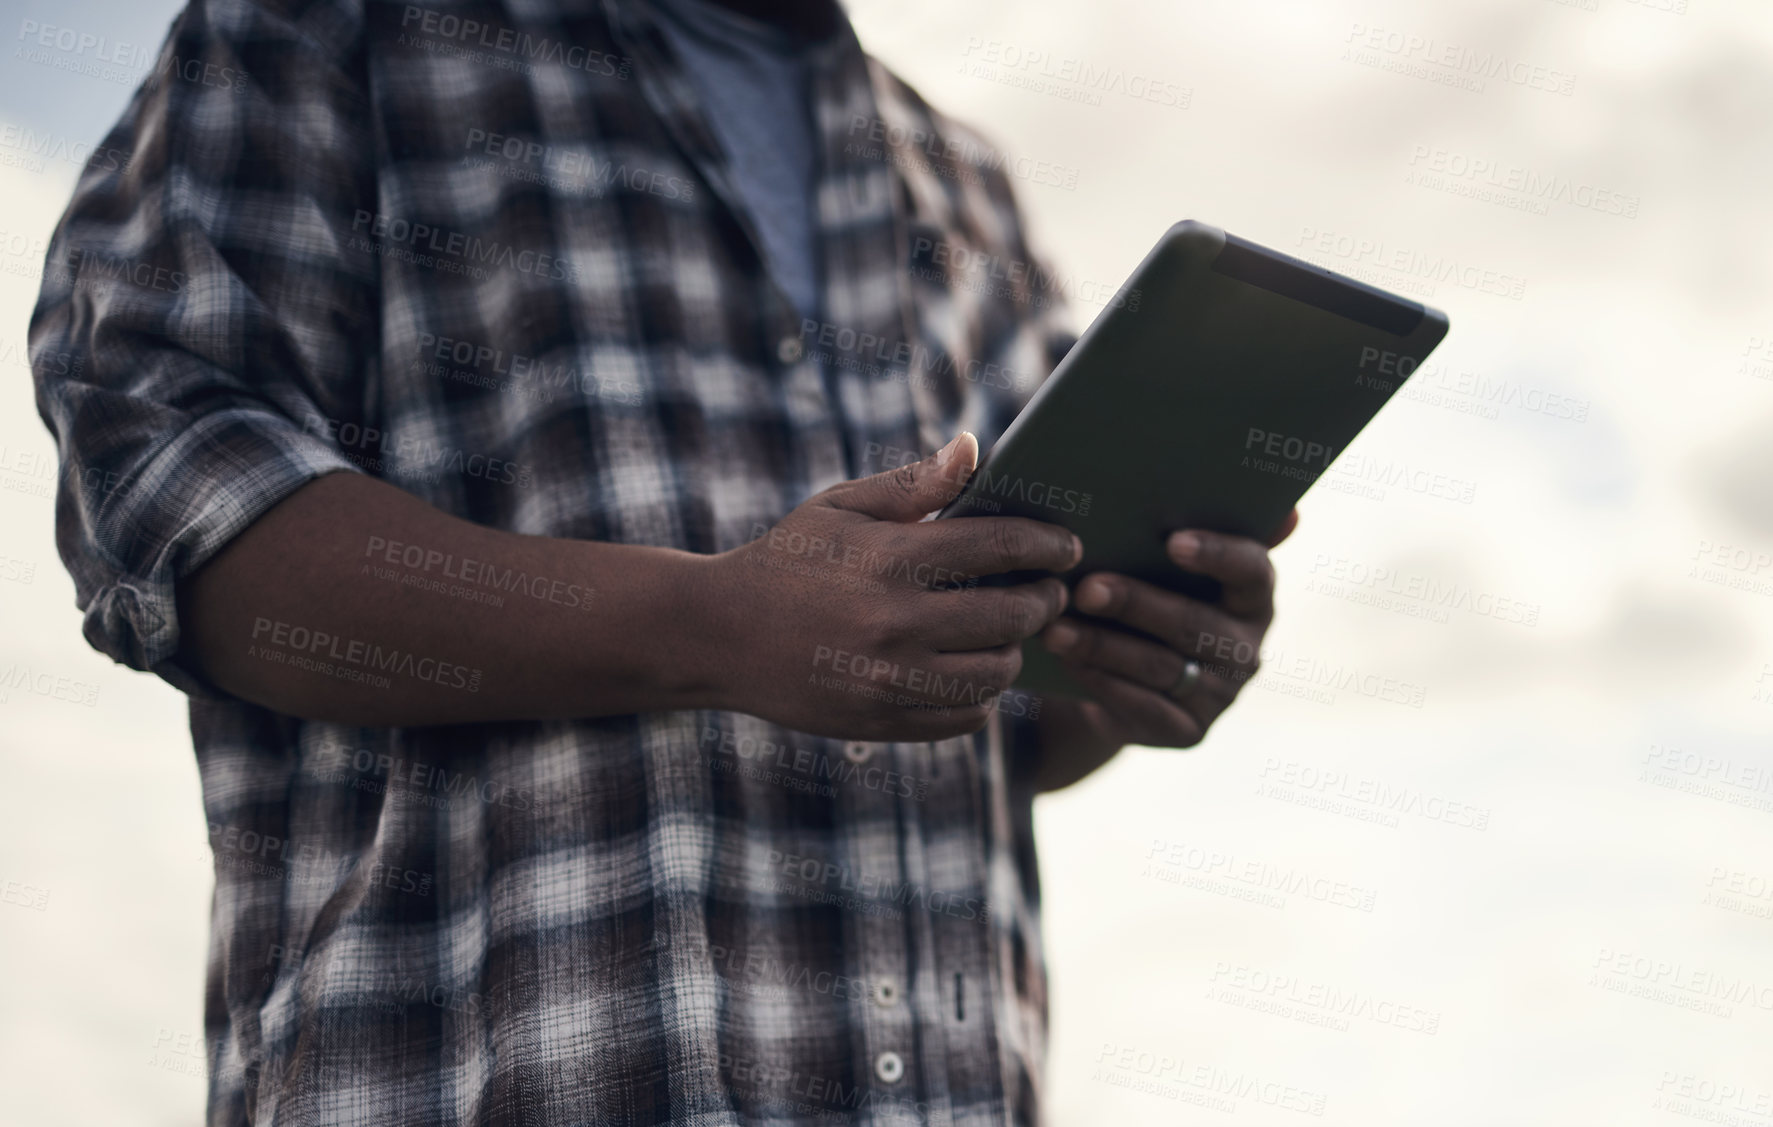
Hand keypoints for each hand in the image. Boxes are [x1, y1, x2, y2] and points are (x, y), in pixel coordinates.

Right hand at [709, 433, 1080, 741]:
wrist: (717, 635)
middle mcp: (896, 623)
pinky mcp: (881, 722)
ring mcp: (889, 679)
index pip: (1000, 544)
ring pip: (995, 674)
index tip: (1068, 546)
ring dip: (1013, 651)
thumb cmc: (787, 559)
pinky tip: (970, 670)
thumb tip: (975, 448)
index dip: (1048, 543)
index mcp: (891, 558)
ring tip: (1007, 632)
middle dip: (1044, 600)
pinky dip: (980, 696)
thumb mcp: (840, 506)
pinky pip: (965, 717)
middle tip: (1047, 591)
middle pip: (1012, 615)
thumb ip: (913, 484)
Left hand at [1033, 512, 1296, 779]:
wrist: (1132, 674)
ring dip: (1103, 646)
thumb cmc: (1151, 594)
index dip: (1217, 555)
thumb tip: (1282, 507)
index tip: (1172, 541)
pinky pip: (1142, 708)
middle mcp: (1246, 648)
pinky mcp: (1187, 731)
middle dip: (1136, 604)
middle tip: (1086, 588)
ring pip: (1159, 667)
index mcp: (1253, 596)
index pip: (1252, 571)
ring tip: (1054, 628)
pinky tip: (1067, 661)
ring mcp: (1220, 695)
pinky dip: (1101, 682)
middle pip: (1194, 625)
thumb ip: (1198, 523)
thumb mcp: (1165, 563)